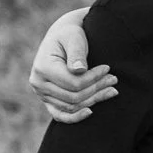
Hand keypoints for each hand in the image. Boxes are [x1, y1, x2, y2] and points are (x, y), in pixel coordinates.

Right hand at [28, 7, 116, 123]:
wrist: (61, 38)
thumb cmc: (69, 35)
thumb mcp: (74, 37)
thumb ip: (77, 53)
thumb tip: (79, 70)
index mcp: (42, 68)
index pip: (73, 83)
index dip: (93, 79)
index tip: (108, 69)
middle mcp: (38, 83)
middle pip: (73, 97)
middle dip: (96, 89)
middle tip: (114, 79)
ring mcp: (42, 94)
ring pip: (71, 107)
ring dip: (93, 100)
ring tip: (111, 89)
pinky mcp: (48, 100)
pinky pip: (60, 116)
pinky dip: (75, 117)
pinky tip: (91, 111)